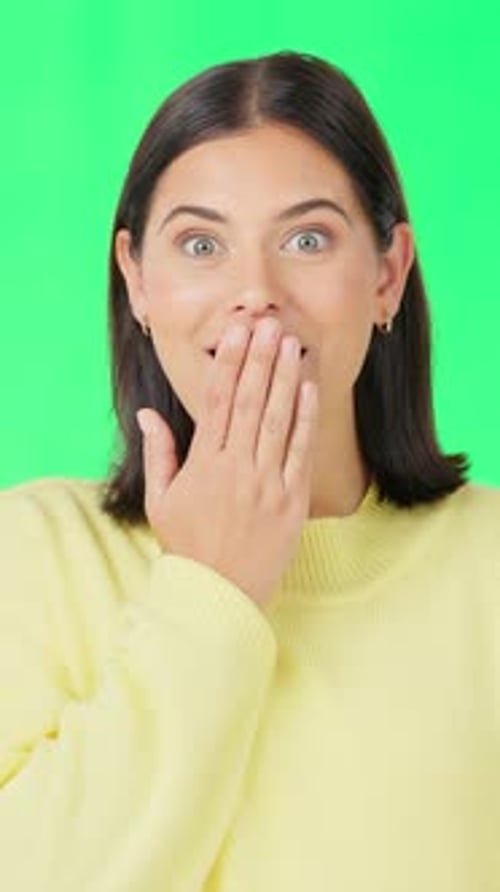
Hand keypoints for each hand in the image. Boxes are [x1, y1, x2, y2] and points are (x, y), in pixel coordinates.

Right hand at [136, 318, 317, 607]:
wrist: (220, 595)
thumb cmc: (188, 547)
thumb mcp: (161, 501)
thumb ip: (159, 453)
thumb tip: (148, 413)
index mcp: (204, 465)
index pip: (217, 403)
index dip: (228, 364)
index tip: (236, 334)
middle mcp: (236, 469)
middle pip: (249, 402)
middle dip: (259, 359)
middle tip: (268, 324)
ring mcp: (267, 484)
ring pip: (277, 420)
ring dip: (285, 378)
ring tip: (290, 344)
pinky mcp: (293, 501)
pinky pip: (300, 452)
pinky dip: (305, 418)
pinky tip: (308, 389)